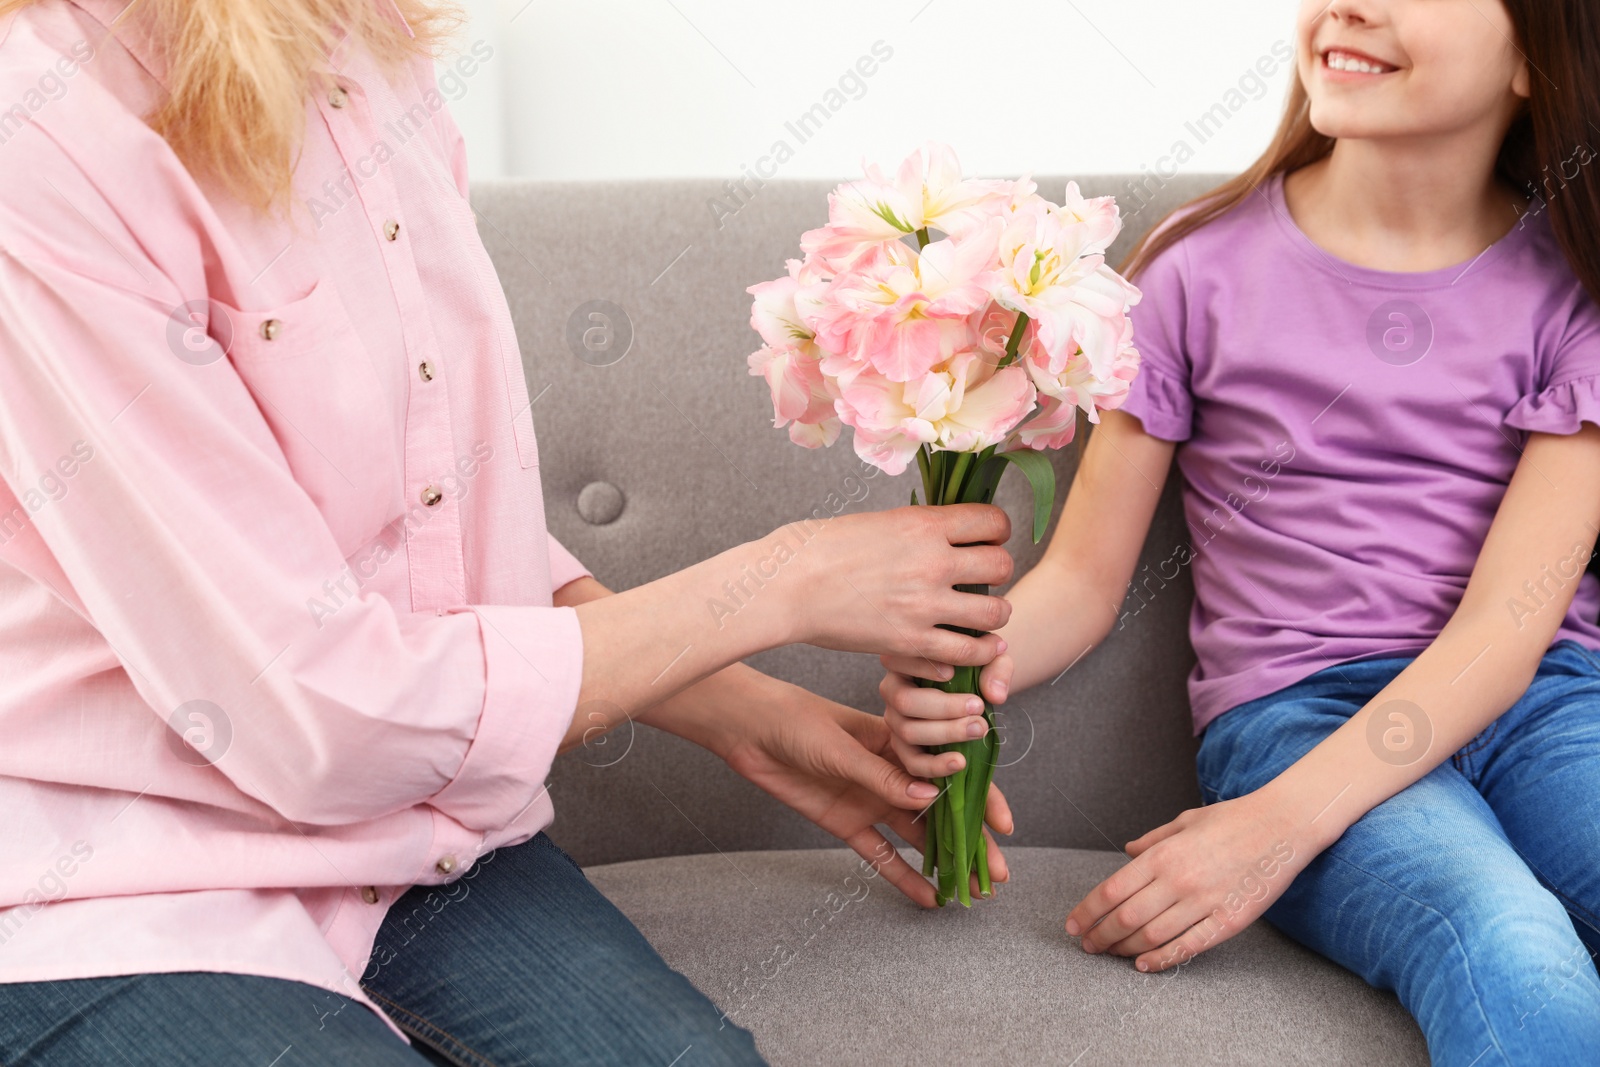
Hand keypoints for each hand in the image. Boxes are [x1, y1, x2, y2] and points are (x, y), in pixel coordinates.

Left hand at [717, 692, 1013, 907]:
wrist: (748, 729)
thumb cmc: (796, 720)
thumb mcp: (842, 746)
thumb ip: (883, 776)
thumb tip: (929, 799)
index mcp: (900, 742)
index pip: (952, 772)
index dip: (981, 799)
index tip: (1004, 826)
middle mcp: (893, 773)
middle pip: (942, 811)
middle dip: (973, 841)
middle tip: (998, 874)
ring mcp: (871, 799)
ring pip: (917, 837)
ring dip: (946, 862)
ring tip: (973, 891)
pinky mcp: (846, 823)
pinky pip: (881, 854)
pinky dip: (903, 876)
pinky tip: (928, 898)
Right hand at [784, 504, 1013, 666]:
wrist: (788, 586)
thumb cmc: (819, 549)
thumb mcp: (877, 522)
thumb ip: (915, 529)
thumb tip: (940, 533)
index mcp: (923, 524)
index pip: (992, 521)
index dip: (997, 531)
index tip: (989, 539)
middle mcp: (932, 562)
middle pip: (1001, 565)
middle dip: (998, 571)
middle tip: (985, 580)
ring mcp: (925, 604)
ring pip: (996, 612)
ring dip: (995, 614)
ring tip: (983, 617)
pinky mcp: (912, 642)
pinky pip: (968, 652)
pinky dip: (977, 652)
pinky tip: (972, 649)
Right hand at [878, 650, 1014, 777]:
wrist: (977, 690)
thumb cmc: (978, 667)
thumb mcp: (991, 659)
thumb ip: (996, 668)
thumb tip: (995, 695)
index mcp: (905, 659)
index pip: (900, 659)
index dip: (921, 667)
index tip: (952, 672)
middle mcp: (893, 690)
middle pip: (904, 701)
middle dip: (944, 707)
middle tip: (978, 706)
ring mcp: (896, 720)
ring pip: (908, 731)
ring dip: (946, 733)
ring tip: (979, 729)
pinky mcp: (905, 747)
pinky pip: (913, 761)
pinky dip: (935, 765)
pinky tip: (960, 762)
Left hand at [1064, 791, 1312, 971]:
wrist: (1283, 824)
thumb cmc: (1232, 820)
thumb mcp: (1184, 821)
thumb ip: (1153, 841)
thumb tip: (1127, 851)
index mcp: (1163, 855)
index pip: (1111, 891)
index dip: (1087, 913)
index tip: (1074, 925)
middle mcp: (1178, 880)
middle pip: (1125, 918)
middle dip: (1100, 936)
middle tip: (1088, 946)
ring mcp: (1204, 902)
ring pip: (1152, 936)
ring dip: (1124, 949)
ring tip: (1111, 954)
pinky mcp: (1229, 921)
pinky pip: (1188, 947)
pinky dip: (1161, 959)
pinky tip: (1144, 964)